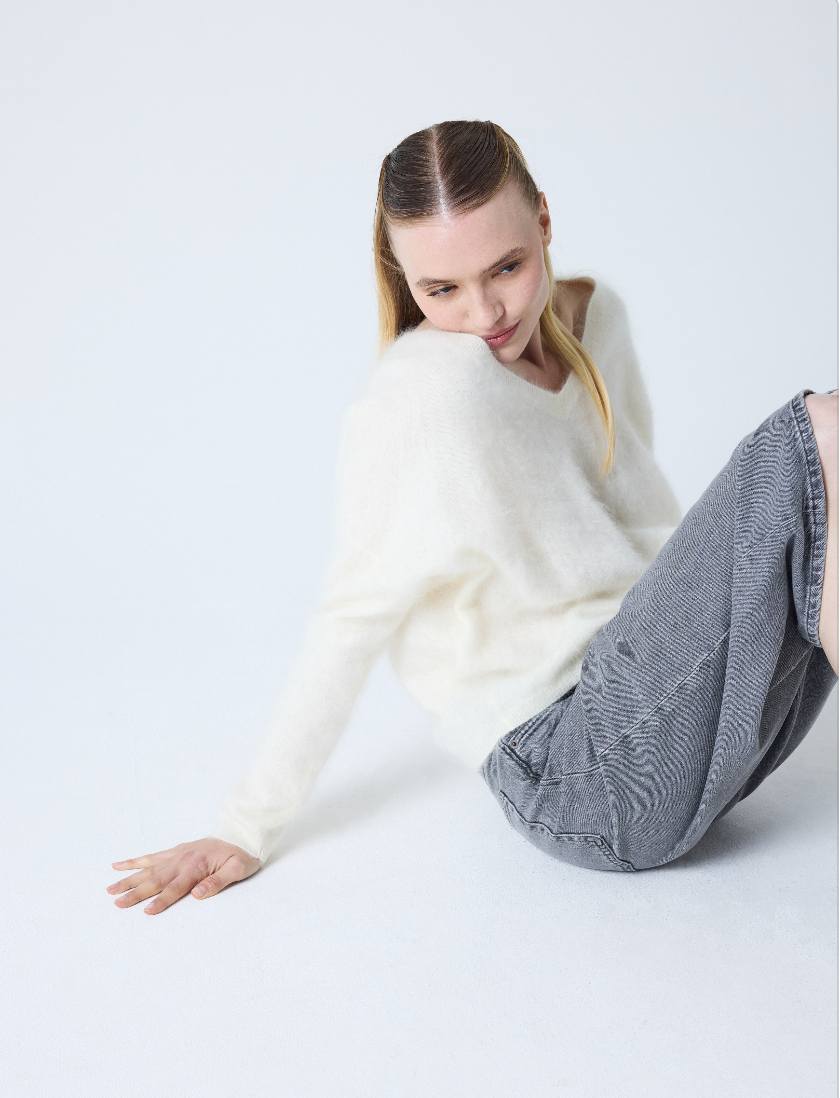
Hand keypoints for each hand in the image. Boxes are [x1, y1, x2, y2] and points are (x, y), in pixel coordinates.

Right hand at [106, 838, 261, 914]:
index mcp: (196, 867)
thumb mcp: (238, 870)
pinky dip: (135, 861)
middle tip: (116, 903)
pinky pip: (151, 856)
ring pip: (148, 869)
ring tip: (110, 888)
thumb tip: (198, 895)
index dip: (160, 901)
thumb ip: (217, 882)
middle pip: (155, 880)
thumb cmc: (241, 855)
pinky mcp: (175, 850)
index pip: (175, 888)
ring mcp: (176, 854)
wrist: (241, 833)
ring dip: (129, 879)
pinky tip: (119, 865)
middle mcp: (182, 860)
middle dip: (135, 893)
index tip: (146, 911)